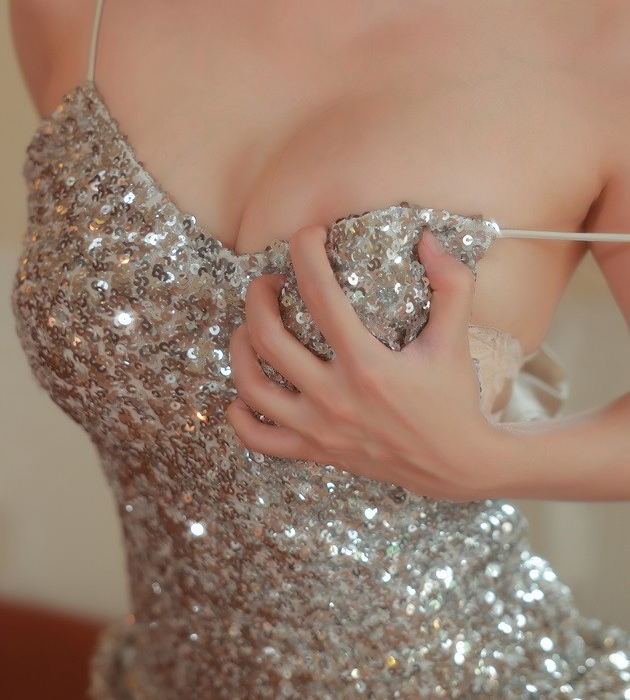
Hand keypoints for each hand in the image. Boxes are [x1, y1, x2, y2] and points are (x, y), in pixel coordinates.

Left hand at [226, 226, 501, 501]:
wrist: (455, 465)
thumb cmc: (453, 398)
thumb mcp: (457, 340)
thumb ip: (452, 284)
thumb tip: (427, 239)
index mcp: (367, 365)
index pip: (321, 295)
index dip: (306, 254)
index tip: (308, 234)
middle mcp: (335, 397)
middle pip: (270, 337)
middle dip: (258, 297)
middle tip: (269, 282)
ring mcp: (320, 428)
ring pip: (253, 385)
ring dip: (240, 348)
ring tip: (249, 327)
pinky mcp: (315, 452)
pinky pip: (259, 438)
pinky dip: (240, 415)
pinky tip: (242, 393)